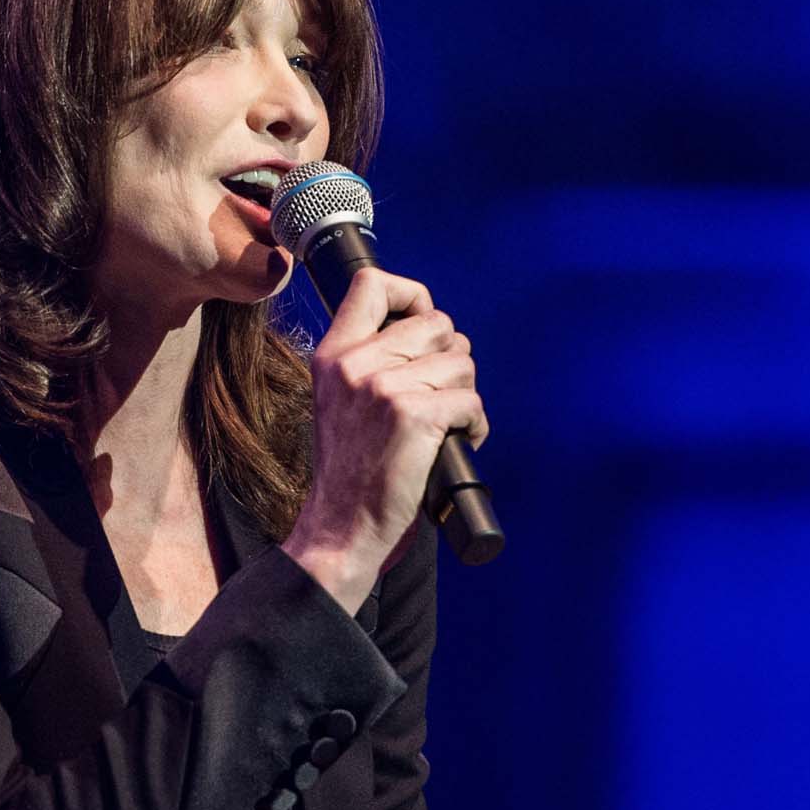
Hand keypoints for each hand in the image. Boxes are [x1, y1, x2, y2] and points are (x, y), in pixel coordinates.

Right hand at [284, 266, 485, 612]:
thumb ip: (370, 360)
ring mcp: (385, 387)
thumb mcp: (339, 399)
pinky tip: (457, 442)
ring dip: (465, 395)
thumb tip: (430, 328)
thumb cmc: (352, 469)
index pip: (371, 284)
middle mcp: (357, 363)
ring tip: (444, 425)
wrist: (342, 525)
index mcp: (334, 354)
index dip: (412, 295)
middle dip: (451, 358)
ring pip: (462, 362)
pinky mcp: (416, 415)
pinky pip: (471, 399)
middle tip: (438, 395)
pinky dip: (475, 424)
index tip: (421, 323)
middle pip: (437, 323)